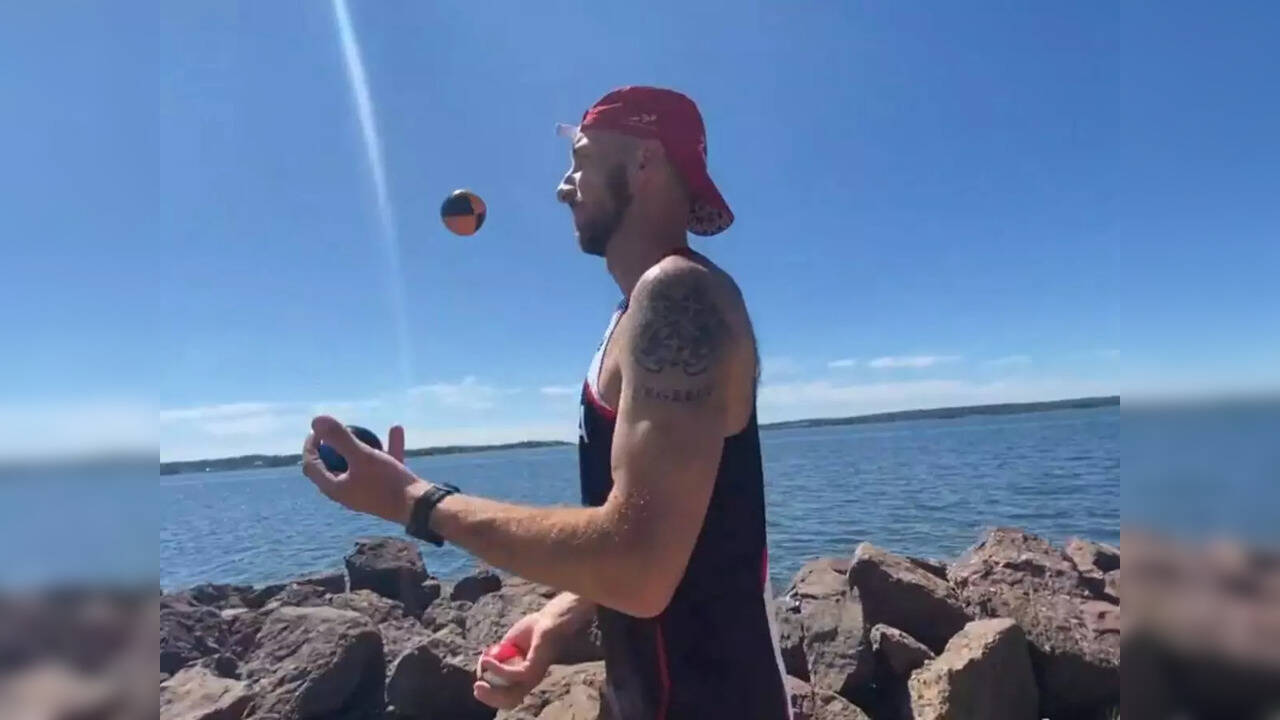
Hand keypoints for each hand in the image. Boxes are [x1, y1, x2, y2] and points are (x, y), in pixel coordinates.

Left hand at [302, 415, 426, 524]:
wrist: (419, 506)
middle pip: (331, 466)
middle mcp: (347, 493)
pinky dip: (385, 450)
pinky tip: (396, 430)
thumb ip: (339, 438)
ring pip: (358, 464)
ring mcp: (366, 492)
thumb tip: (316, 420)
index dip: (311, 446)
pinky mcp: (384, 489)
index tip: (318, 429)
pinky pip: (380, 466)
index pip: (312, 466)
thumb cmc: (387, 483)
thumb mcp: (363, 456)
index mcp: (335, 489)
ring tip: (366, 429)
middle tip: (335, 430)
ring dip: (362, 445)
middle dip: (331, 447)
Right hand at [472, 610, 564, 709]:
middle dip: (490, 697)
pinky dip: (497, 670)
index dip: (491, 695)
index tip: (477, 686)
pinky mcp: (534, 668)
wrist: (549, 618)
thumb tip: (482, 667)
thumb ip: (499, 655)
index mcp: (525, 676)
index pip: (508, 695)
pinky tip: (486, 662)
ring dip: (492, 691)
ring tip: (479, 682)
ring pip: (511, 694)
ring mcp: (534, 675)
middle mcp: (531, 679)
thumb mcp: (510, 644)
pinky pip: (513, 675)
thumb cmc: (534, 628)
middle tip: (476, 688)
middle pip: (509, 700)